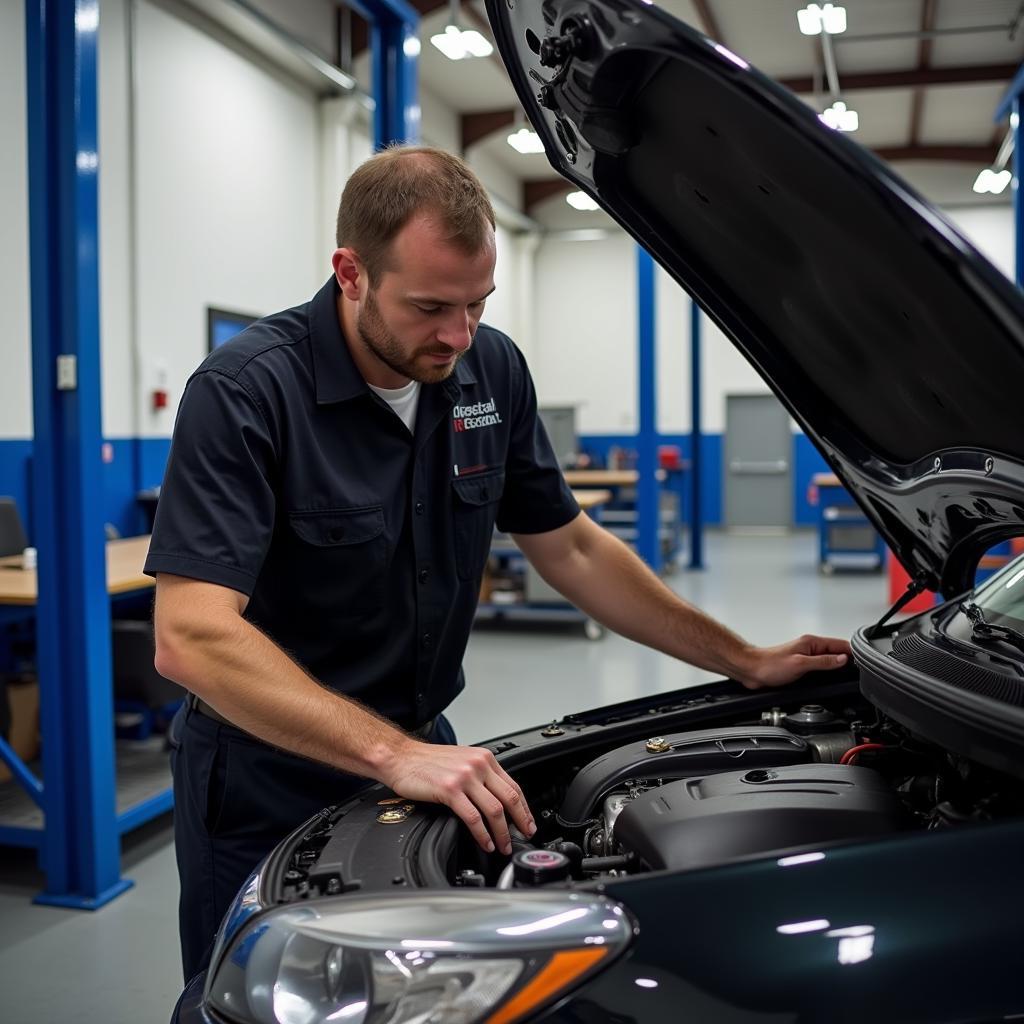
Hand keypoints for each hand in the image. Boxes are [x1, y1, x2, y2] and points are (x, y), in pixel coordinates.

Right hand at [382, 741, 535, 854]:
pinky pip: (473, 817)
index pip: (513, 786)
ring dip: (502, 833)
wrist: (401, 757)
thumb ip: (481, 776)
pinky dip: (482, 834)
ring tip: (503, 846)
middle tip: (523, 837)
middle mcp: (478, 765)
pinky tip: (485, 842)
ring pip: (495, 810)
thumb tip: (496, 800)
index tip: (528, 823)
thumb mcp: (462, 760)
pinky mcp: (450, 790)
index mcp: (484, 758)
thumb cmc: (427, 761)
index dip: (524, 808)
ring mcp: (465, 777)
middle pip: (509, 798)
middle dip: (520, 822)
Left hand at [736, 634, 851, 689]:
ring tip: (849, 674)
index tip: (864, 662)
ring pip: (828, 660)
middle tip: (860, 671)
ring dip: (838, 666)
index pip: (840, 644)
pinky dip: (827, 672)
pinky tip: (831, 678)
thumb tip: (843, 659)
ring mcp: (805, 657)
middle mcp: (809, 648)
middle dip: (848, 660)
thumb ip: (823, 662)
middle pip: (836, 652)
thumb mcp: (801, 664)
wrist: (751, 670)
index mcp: (811, 643)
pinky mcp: (800, 666)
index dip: (853, 652)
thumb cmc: (770, 665)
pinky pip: (819, 667)